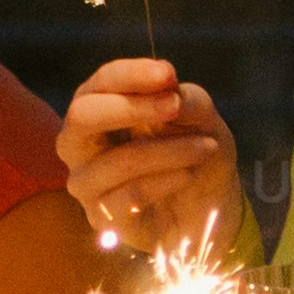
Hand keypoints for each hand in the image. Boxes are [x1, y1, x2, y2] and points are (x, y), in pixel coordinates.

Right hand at [57, 56, 239, 256]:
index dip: (129, 75)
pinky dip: (166, 180)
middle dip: (131, 107)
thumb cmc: (195, 151)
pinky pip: (131, 194)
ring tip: (205, 147)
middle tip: (174, 107)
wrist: (212, 207)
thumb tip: (165, 86)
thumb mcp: (199, 116)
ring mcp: (87, 184)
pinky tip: (189, 175)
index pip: (99, 85)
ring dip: (168, 150)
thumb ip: (180, 97)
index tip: (168, 74)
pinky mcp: (103, 219)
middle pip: (82, 116)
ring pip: (118, 161)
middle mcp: (80, 145)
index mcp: (98, 110)